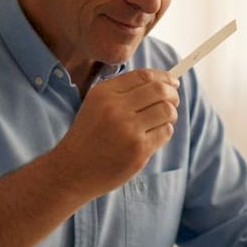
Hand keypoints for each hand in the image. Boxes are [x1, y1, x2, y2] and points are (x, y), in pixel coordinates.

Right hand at [53, 69, 178, 196]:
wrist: (73, 170)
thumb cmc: (89, 135)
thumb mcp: (96, 104)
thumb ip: (124, 91)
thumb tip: (164, 82)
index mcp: (104, 93)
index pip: (144, 76)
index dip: (164, 77)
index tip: (172, 81)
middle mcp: (116, 108)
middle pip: (159, 90)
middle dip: (172, 93)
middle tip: (174, 99)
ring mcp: (128, 130)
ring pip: (167, 111)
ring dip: (171, 114)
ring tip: (163, 120)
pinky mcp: (138, 150)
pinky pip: (165, 132)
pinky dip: (165, 131)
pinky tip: (153, 135)